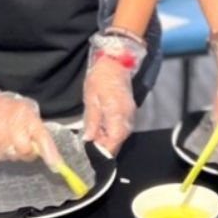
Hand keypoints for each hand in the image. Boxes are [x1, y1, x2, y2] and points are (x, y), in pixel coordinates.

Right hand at [0, 79, 59, 166]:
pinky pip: (3, 158)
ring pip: (16, 158)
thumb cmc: (5, 106)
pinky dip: (4, 152)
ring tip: (9, 136)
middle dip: (30, 150)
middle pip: (29, 154)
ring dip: (16, 151)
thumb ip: (37, 126)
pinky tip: (0, 139)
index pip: (43, 140)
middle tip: (24, 139)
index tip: (57, 166)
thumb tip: (46, 144)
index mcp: (28, 119)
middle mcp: (14, 132)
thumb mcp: (27, 108)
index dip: (51, 155)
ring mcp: (1, 143)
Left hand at [83, 31, 146, 154]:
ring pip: (119, 137)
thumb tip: (89, 140)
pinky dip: (111, 132)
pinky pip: (121, 129)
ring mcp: (130, 116)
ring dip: (107, 139)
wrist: (116, 63)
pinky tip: (100, 128)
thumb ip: (92, 121)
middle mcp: (127, 119)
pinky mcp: (129, 113)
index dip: (102, 151)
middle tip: (88, 144)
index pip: (113, 143)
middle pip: (117, 142)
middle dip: (103, 147)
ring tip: (92, 136)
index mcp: (117, 115)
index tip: (89, 154)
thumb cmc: (100, 79)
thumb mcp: (91, 99)